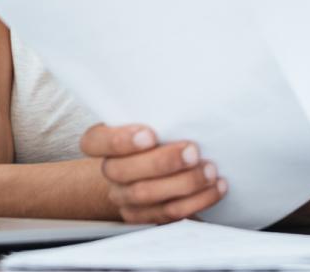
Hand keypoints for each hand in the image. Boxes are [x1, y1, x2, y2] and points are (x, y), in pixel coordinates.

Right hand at [80, 124, 226, 223]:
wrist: (152, 169)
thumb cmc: (158, 135)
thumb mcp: (152, 118)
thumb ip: (158, 113)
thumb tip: (186, 93)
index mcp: (103, 143)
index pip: (94, 142)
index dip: (119, 140)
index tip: (150, 134)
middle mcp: (110, 172)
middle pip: (123, 172)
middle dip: (163, 162)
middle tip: (193, 151)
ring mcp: (125, 197)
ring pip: (147, 195)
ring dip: (184, 183)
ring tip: (210, 170)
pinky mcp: (145, 217)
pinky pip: (168, 214)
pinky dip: (196, 201)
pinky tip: (215, 187)